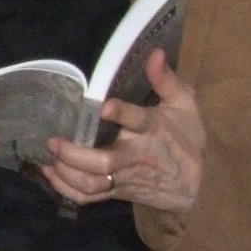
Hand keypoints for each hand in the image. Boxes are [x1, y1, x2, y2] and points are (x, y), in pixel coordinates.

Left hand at [43, 49, 204, 212]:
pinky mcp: (118, 193)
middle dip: (75, 154)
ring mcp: (125, 178)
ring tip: (49, 158)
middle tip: (54, 141)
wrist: (200, 186)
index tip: (104, 106)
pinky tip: (50, 173)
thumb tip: (154, 53)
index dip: (121, 113)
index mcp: (152, 130)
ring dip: (67, 173)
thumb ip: (166, 80)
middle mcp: (135, 156)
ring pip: (92, 183)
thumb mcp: (184, 106)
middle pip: (104, 162)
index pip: (137, 120)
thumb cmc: (188, 140)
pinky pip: (89, 197)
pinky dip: (66, 189)